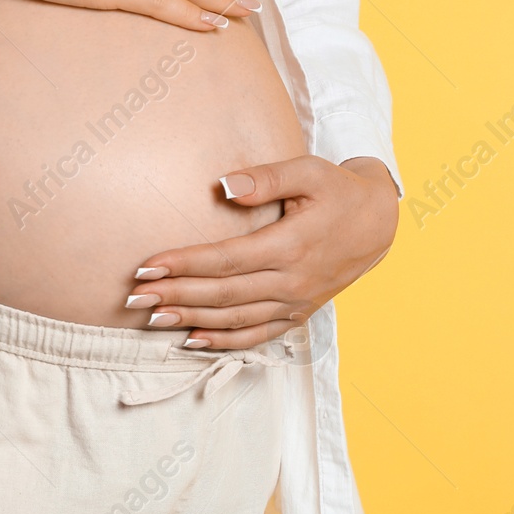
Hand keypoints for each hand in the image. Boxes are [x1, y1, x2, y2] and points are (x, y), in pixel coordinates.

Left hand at [128, 156, 398, 348]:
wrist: (379, 223)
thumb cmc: (338, 190)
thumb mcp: (309, 171)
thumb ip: (266, 178)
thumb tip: (223, 186)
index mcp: (291, 245)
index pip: (225, 259)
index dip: (184, 264)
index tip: (148, 265)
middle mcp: (292, 280)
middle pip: (223, 294)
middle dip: (175, 296)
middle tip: (135, 297)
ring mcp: (296, 302)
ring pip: (236, 319)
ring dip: (191, 321)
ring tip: (152, 319)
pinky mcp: (298, 313)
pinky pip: (257, 335)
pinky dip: (224, 342)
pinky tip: (193, 341)